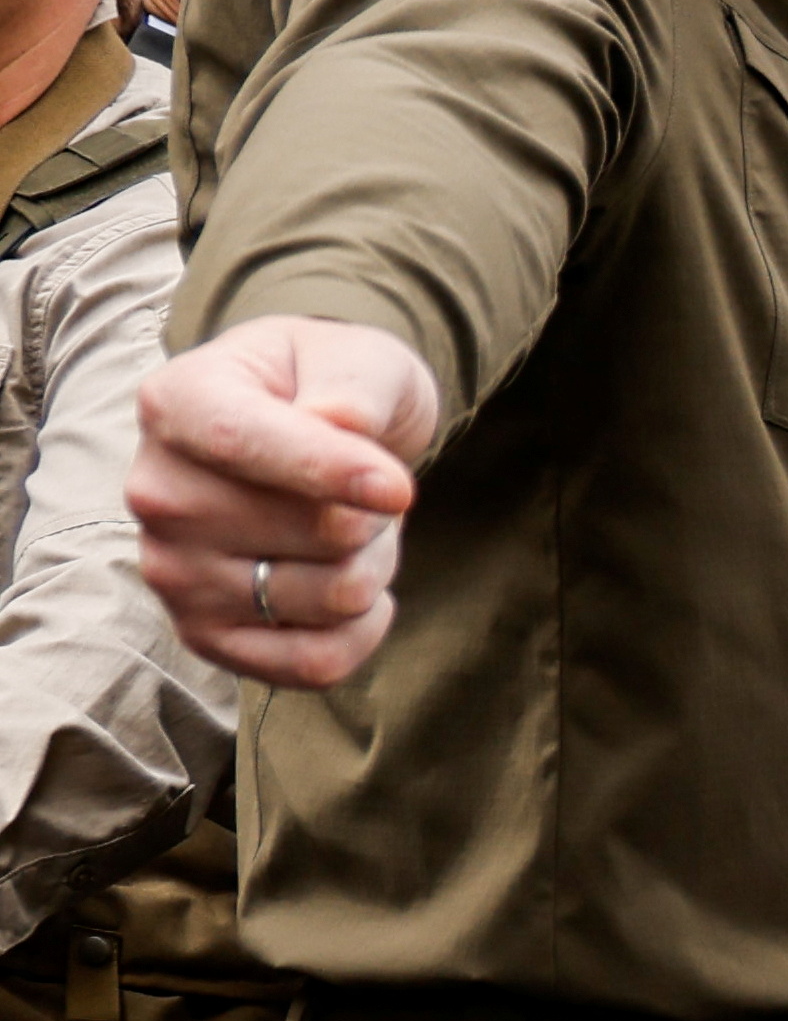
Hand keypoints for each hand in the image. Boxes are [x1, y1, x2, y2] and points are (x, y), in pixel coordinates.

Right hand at [129, 315, 440, 689]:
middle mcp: (157, 493)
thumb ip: (353, 386)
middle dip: (375, 512)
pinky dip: (363, 630)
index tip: (398, 489)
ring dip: (373, 564)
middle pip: (319, 531)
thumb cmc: (328, 386)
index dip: (332, 472)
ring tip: (346, 527)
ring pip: (333, 596)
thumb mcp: (355, 357)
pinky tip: (351, 585)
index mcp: (176, 405)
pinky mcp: (204, 635)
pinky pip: (316, 663)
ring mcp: (172, 571)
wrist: (310, 435)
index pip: (245, 445)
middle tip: (362, 487)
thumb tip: (340, 424)